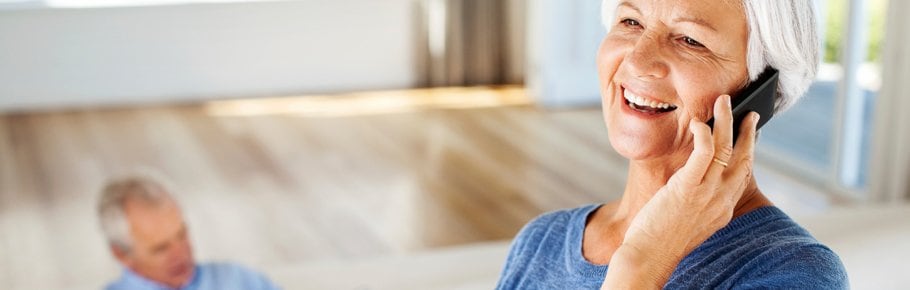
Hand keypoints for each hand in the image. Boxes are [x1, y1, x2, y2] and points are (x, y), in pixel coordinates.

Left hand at [601, 95, 760, 288]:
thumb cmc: (662, 239)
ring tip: (723, 102)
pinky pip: (703, 154)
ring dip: (726, 121)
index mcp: (723, 209)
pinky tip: (699, 123)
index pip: (743, 175)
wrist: (650, 256)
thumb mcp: (691, 219)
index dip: (748, 152)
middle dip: (747, 132)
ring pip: (724, 149)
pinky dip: (704, 134)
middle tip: (750, 113)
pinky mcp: (687, 188)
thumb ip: (699, 200)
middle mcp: (721, 200)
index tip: (750, 136)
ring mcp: (706, 194)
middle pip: (742, 159)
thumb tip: (694, 179)